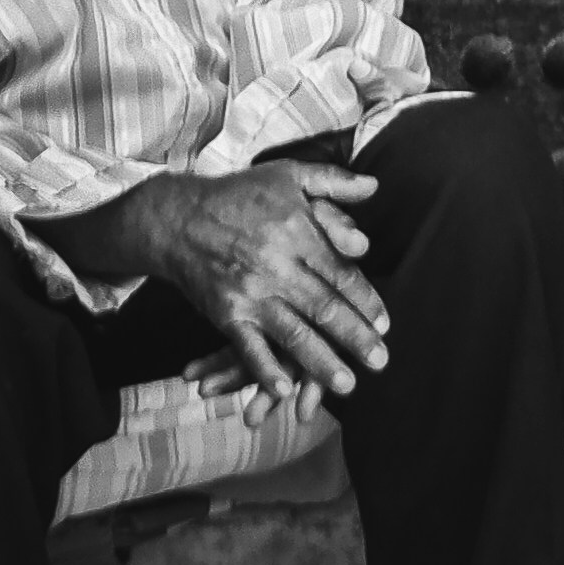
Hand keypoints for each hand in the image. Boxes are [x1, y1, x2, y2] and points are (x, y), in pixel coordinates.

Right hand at [126, 166, 387, 411]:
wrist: (178, 219)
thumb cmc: (240, 195)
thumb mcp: (289, 174)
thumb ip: (335, 181)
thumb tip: (375, 186)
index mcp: (298, 232)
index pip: (341, 273)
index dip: (366, 300)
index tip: (386, 324)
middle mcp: (277, 266)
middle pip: (324, 307)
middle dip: (356, 337)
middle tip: (381, 361)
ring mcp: (251, 294)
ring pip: (293, 333)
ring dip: (321, 363)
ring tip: (347, 385)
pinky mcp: (226, 314)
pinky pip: (248, 347)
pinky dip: (265, 369)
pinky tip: (283, 389)